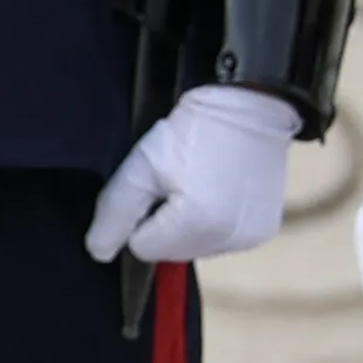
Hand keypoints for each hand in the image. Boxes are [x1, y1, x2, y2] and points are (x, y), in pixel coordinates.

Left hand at [87, 84, 300, 265]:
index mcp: (198, 225)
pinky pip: (221, 241)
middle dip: (163, 223)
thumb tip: (98, 253)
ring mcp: (251, 239)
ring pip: (194, 248)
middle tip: (175, 181)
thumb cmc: (192, 132)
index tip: (152, 187)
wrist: (249, 109)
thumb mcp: (141, 166)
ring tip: (196, 183)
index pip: (142, 248)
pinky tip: (216, 191)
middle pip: (170, 252)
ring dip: (187, 225)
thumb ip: (116, 213)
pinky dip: (212, 224)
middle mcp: (229, 241)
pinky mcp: (264, 232)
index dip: (138, 218)